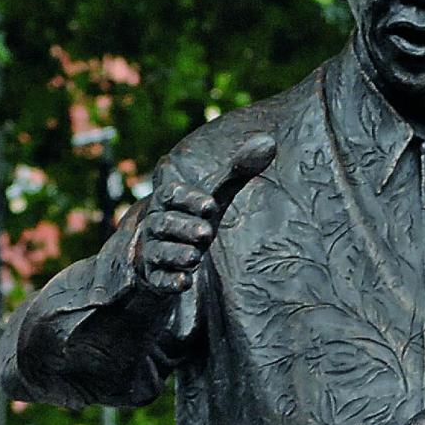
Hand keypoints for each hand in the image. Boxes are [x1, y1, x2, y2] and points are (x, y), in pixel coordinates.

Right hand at [136, 132, 275, 293]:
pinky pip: (159, 279)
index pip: (171, 194)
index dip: (188, 199)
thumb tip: (269, 142)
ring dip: (177, 254)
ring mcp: (154, 251)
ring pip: (161, 252)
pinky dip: (170, 281)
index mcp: (168, 201)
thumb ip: (238, 171)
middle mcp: (157, 224)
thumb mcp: (216, 195)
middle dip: (185, 228)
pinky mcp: (155, 277)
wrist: (165, 253)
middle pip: (165, 223)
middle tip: (207, 233)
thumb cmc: (195, 217)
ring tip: (195, 257)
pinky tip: (184, 282)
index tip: (210, 205)